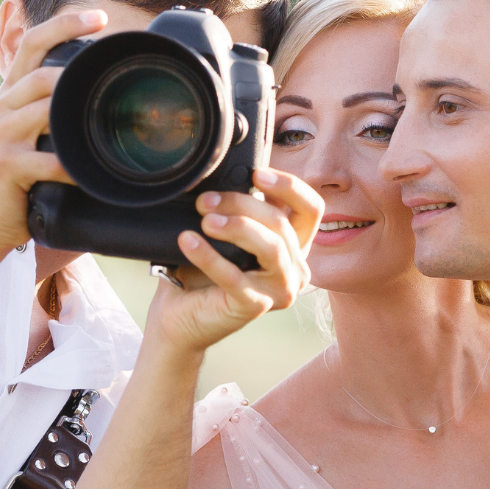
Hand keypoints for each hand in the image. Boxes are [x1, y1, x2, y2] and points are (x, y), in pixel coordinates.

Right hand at [0, 8, 106, 253]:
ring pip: (45, 110)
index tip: (100, 17)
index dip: (64, 24)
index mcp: (9, 95)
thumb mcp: (26, 134)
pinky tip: (92, 173)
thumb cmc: (13, 178)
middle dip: (78, 73)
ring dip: (79, 116)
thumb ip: (50, 110)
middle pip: (41, 74)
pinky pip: (48, 161)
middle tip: (115, 80)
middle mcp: (2, 108)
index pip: (32, 43)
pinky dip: (74, 167)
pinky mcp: (5, 166)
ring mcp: (1, 136)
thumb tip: (96, 94)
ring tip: (110, 124)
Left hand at [146, 168, 321, 354]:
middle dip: (242, 204)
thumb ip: (241, 209)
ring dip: (237, 227)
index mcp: (294, 246)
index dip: (289, 187)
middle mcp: (296, 270)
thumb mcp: (228, 231)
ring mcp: (280, 291)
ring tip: (205, 221)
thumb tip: (232, 175)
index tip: (256, 174)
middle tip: (205, 201)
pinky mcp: (256, 307)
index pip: (311, 209)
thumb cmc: (203, 270)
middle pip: (281, 223)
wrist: (178, 314)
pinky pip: (235, 277)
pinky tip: (188, 241)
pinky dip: (209, 256)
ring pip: (272, 247)